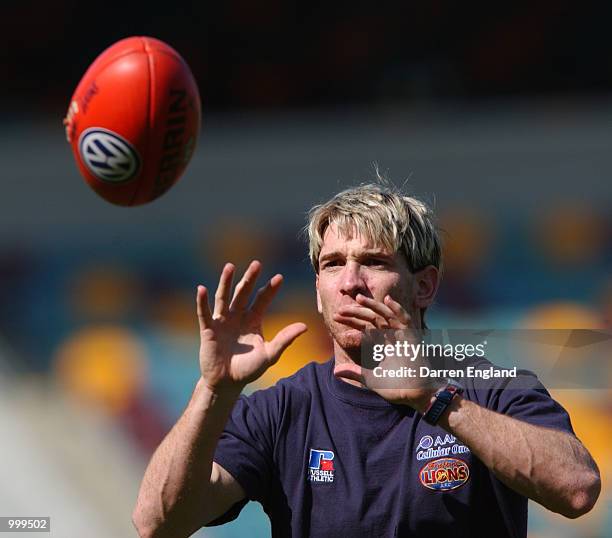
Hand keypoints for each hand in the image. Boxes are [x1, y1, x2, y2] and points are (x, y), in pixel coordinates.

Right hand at [196, 260, 306, 394]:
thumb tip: (305, 326)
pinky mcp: (208, 329)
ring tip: (230, 266)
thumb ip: (285, 339)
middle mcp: (237, 316)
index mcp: (253, 320)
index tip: (279, 278)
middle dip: (250, 279)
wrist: (227, 383)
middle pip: (244, 293)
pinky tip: (201, 289)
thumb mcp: (270, 354)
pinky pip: (204, 313)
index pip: (262, 300)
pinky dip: (202, 301)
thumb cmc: (248, 369)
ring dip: (226, 282)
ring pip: (224, 297)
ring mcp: (222, 321)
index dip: (270, 289)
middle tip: (257, 264)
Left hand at [333, 293, 440, 411]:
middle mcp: (391, 337)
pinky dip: (398, 310)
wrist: (412, 395)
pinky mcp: (412, 338)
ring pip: (386, 315)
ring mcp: (402, 336)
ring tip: (359, 298)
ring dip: (374, 305)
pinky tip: (388, 299)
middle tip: (341, 309)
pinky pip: (406, 320)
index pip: (365, 327)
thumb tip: (335, 371)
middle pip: (372, 319)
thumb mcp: (369, 378)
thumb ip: (354, 372)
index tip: (336, 317)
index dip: (351, 321)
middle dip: (357, 313)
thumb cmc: (395, 388)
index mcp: (382, 344)